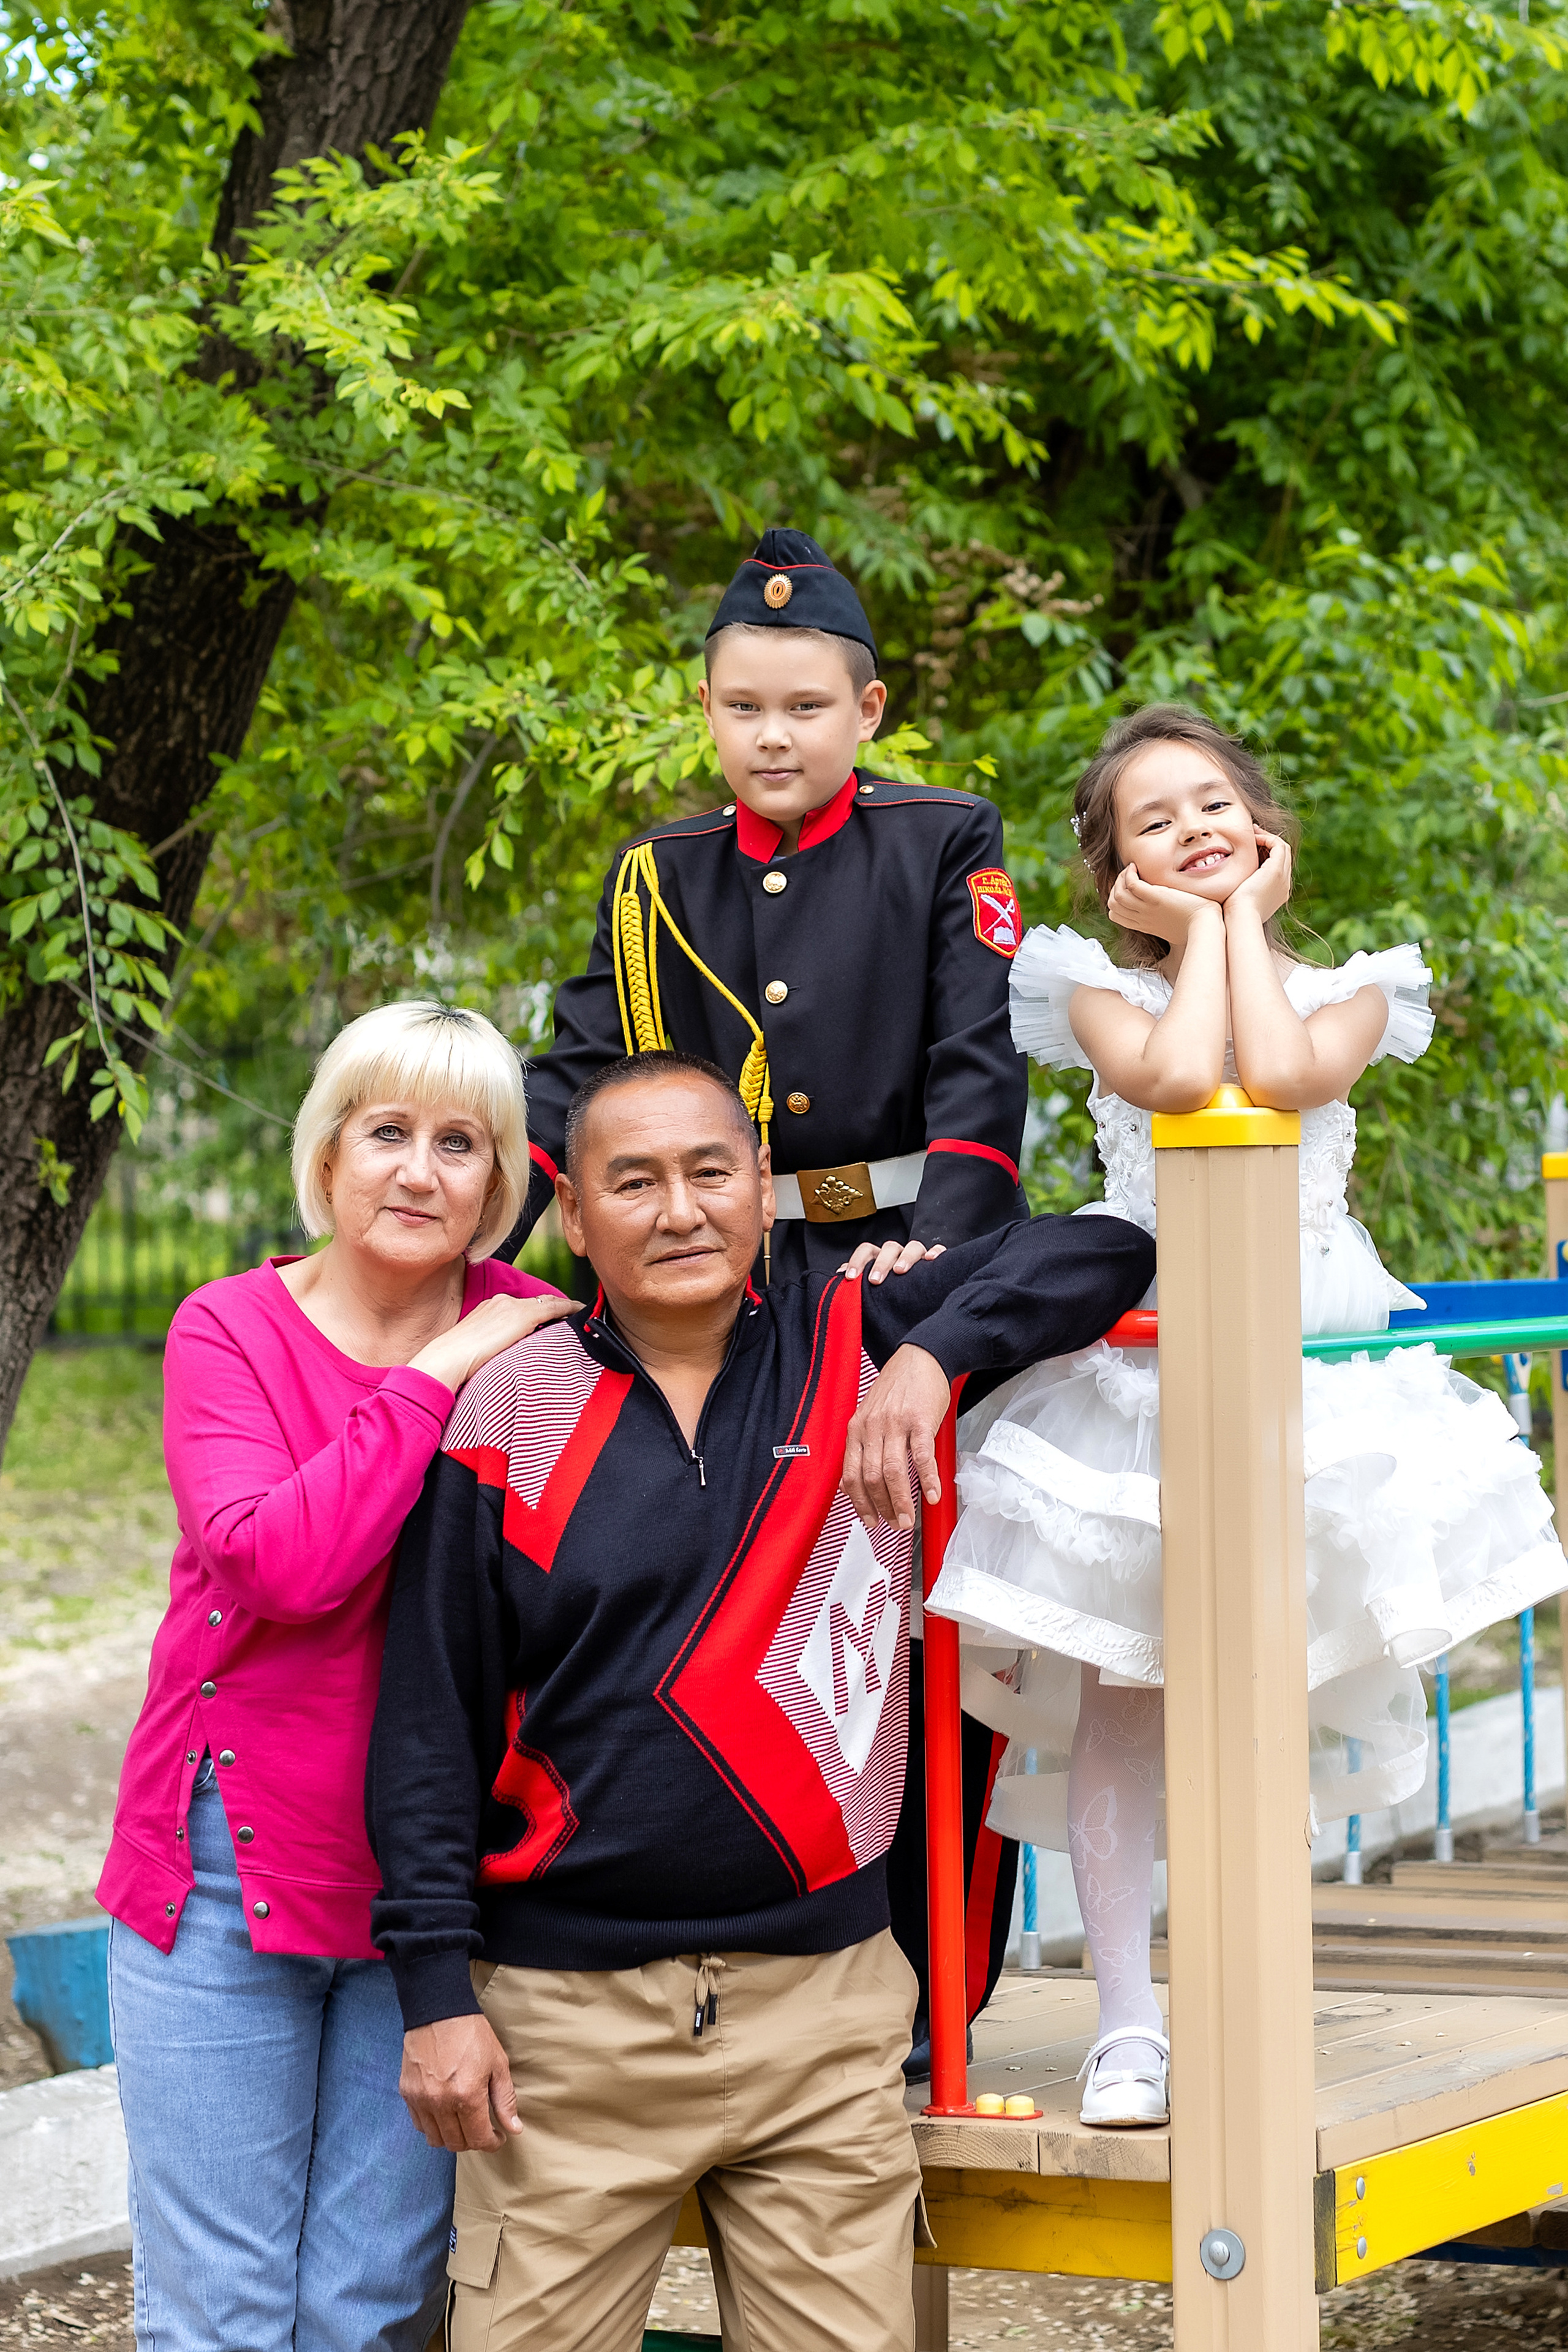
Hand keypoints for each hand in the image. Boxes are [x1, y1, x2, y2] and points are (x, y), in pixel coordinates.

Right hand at [400, 2013, 521, 2151]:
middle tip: (482, 2129)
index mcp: (467, 2096)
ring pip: (435, 2139)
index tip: (498, 2137)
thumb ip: (505, 2100)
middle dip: (473, 2141)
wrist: (439, 2011)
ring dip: (452, 2137)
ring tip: (463, 2123)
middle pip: (456, 2143)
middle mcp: (440, 2103)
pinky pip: (419, 2124)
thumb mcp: (498, 2064)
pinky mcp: (407, 2093)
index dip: (492, 2143)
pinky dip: (433, 2126)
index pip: (479, 2139)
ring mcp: (420, 2099)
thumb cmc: (472, 2034)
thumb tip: (514, 2129)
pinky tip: (444, 2113)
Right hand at [410, 1290, 577, 1396]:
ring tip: (579, 1316)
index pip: (521, 1307)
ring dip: (563, 1309)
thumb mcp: (478, 1350)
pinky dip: (569, 1308)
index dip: (539, 1310)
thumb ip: (494, 1347)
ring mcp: (512, 1306)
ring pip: (547, 1303)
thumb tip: (503, 1359)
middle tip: (572, 1315)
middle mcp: (502, 1302)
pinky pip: (555, 1308)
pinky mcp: (523, 1315)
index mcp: (489, 1309)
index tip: (552, 1319)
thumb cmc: (457, 1363)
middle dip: (554, 1307)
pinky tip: (581, 1312)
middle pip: (537, 1302)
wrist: (448, 1359)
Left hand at [838, 1237, 946, 1284]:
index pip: (866, 1251)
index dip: (857, 1262)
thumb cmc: (885, 1294)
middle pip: (889, 1248)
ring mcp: (915, 1257)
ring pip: (913, 1247)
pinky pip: (938, 1251)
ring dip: (906, 1257)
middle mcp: (897, 1255)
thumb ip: (855, 1284)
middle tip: (875, 1280)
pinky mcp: (933, 1263)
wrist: (909, 1306)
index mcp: (879, 1258)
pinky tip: (931, 1259)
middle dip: (881, 1263)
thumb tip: (836, 1281)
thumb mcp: (868, 1291)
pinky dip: (936, 1252)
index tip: (851, 1278)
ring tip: (900, 1271)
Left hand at [840, 1344, 950, 1531]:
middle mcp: (872, 1427)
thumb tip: (860, 1482)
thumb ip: (865, 1445)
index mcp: (856, 1428)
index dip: (859, 1504)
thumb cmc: (898, 1388)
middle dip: (882, 1508)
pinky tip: (932, 1495)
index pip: (850, 1475)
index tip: (869, 1520)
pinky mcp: (920, 1420)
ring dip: (901, 1501)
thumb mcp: (870, 1414)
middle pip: (871, 1478)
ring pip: (893, 1472)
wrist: (921, 1357)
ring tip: (908, 1519)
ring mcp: (895, 1423)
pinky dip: (927, 1479)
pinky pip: (922, 1456)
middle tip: (894, 1525)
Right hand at [1106, 864, 1223, 947]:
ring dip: (1121, 878)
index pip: (1114, 914)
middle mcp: (1142, 918)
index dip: (1115, 898)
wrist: (1205, 927)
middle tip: (1128, 876)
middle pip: (1113, 903)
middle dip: (1115, 886)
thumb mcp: (1172, 926)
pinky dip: (1129, 873)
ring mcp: (1147, 909)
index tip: (1127, 887)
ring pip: (1118, 894)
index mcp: (1144, 925)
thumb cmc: (1194, 927)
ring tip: (1132, 869)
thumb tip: (1166, 913)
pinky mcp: (1156, 898)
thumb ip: (1163, 919)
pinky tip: (1136, 867)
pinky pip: (1132, 884)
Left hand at [1225, 828, 1292, 925]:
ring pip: (1282, 850)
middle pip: (1282, 857)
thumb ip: (1238, 890)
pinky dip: (1267, 838)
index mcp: (1276, 893)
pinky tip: (1252, 838)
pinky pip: (1278, 846)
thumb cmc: (1232, 912)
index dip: (1266, 854)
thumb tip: (1227, 885)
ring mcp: (1283, 878)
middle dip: (1268, 843)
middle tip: (1252, 834)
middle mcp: (1283, 885)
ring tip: (1252, 832)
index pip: (1276, 867)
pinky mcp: (1276, 871)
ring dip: (1268, 838)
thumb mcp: (1237, 899)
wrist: (1238, 918)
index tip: (1250, 846)